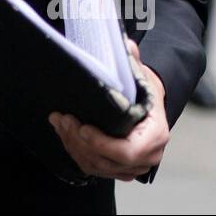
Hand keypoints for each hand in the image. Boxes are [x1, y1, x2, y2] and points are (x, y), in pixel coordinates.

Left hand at [48, 36, 168, 180]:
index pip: (127, 151)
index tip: (82, 127)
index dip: (101, 143)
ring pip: (95, 165)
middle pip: (106, 161)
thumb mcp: (142, 74)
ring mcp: (133, 167)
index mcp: (155, 135)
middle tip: (64, 119)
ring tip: (60, 121)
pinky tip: (64, 131)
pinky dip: (75, 150)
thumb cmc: (145, 91)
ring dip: (73, 144)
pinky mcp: (118, 169)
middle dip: (79, 141)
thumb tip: (126, 45)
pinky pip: (92, 167)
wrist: (150, 107)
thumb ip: (132, 60)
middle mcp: (147, 156)